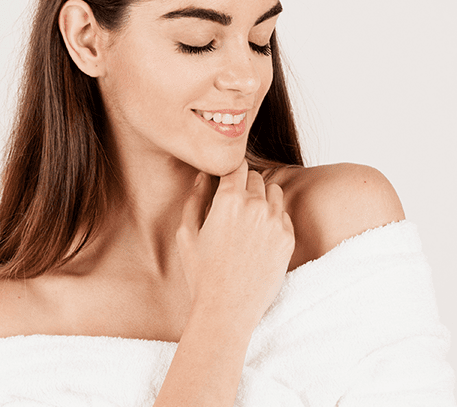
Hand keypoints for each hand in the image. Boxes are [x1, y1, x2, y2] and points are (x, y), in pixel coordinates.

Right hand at [176, 159, 294, 330]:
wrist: (227, 310)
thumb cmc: (201, 273)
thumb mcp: (186, 233)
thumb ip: (194, 198)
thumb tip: (203, 176)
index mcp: (229, 199)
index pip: (236, 165)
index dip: (230, 169)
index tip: (226, 178)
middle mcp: (256, 205)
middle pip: (256, 177)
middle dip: (245, 184)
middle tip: (234, 203)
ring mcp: (275, 222)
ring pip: (274, 192)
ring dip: (262, 197)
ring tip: (249, 217)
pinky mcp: (288, 238)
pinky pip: (284, 213)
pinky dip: (274, 216)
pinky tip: (260, 234)